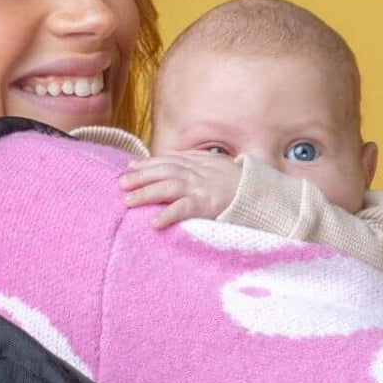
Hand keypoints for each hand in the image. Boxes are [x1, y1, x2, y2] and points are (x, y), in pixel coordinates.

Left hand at [117, 151, 242, 228]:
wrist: (262, 192)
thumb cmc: (241, 184)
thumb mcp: (218, 167)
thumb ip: (198, 165)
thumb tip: (177, 165)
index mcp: (199, 162)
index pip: (168, 160)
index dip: (148, 163)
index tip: (130, 167)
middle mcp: (197, 172)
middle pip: (163, 171)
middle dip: (140, 176)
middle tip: (120, 184)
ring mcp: (201, 187)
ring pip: (167, 186)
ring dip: (146, 193)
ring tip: (128, 202)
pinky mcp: (207, 204)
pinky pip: (183, 208)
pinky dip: (167, 214)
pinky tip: (153, 223)